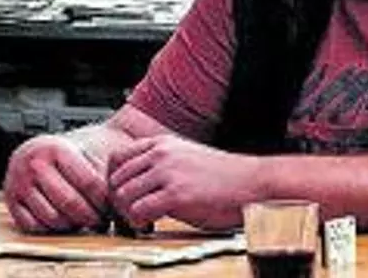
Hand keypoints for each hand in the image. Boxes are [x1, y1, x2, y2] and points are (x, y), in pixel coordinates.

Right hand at [3, 135, 108, 232]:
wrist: (45, 150)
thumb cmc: (73, 155)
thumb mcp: (90, 153)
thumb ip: (106, 173)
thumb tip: (122, 204)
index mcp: (56, 147)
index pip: (89, 183)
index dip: (104, 201)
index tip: (110, 207)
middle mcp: (33, 162)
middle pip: (70, 202)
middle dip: (90, 217)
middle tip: (99, 220)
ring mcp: (17, 181)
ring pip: (52, 217)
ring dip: (72, 224)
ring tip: (82, 219)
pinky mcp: (9, 200)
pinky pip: (32, 226)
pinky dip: (50, 228)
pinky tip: (62, 220)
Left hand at [108, 135, 264, 229]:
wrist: (254, 182)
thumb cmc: (223, 176)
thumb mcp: (185, 158)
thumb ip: (159, 165)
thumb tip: (135, 184)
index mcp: (161, 143)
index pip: (117, 157)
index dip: (114, 180)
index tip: (121, 195)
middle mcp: (161, 154)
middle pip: (116, 178)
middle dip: (118, 199)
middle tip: (129, 212)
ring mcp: (168, 172)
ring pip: (123, 194)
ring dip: (127, 212)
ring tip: (140, 219)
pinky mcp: (176, 194)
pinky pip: (139, 210)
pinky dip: (138, 221)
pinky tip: (149, 224)